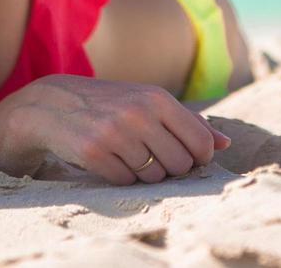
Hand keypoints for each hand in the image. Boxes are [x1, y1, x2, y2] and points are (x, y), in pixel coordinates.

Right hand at [8, 74, 231, 184]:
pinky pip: (125, 181)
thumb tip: (226, 143)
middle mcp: (139, 114)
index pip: (201, 142)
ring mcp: (116, 134)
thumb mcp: (149, 102)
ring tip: (128, 153)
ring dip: (144, 172)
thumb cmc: (112, 103)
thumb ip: (189, 122)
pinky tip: (109, 158)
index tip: (188, 156)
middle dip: (170, 167)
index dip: (199, 157)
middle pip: (180, 165)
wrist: (55, 104)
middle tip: (151, 154)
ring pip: (153, 177)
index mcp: (158, 98)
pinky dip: (121, 176)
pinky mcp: (94, 153)